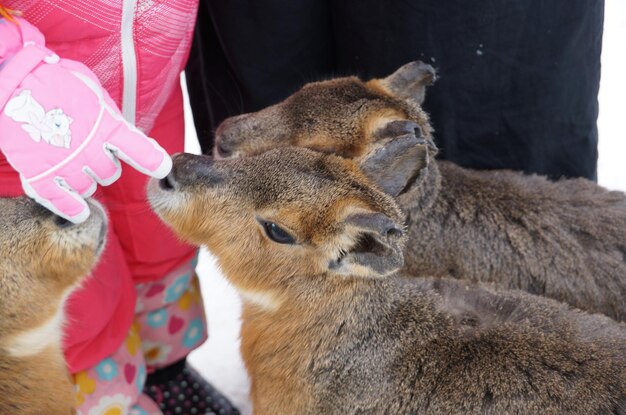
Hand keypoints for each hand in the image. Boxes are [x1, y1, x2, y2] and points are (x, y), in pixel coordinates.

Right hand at [0, 17, 171, 222]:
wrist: (9, 80)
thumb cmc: (53, 81)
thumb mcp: (91, 89)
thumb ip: (109, 114)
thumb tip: (121, 131)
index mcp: (105, 125)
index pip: (139, 149)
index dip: (153, 161)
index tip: (163, 169)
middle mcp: (89, 148)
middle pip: (110, 174)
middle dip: (104, 165)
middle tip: (88, 149)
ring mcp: (64, 164)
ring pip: (88, 187)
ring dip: (84, 179)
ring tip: (70, 161)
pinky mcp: (38, 173)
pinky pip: (60, 201)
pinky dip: (71, 209)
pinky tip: (79, 213)